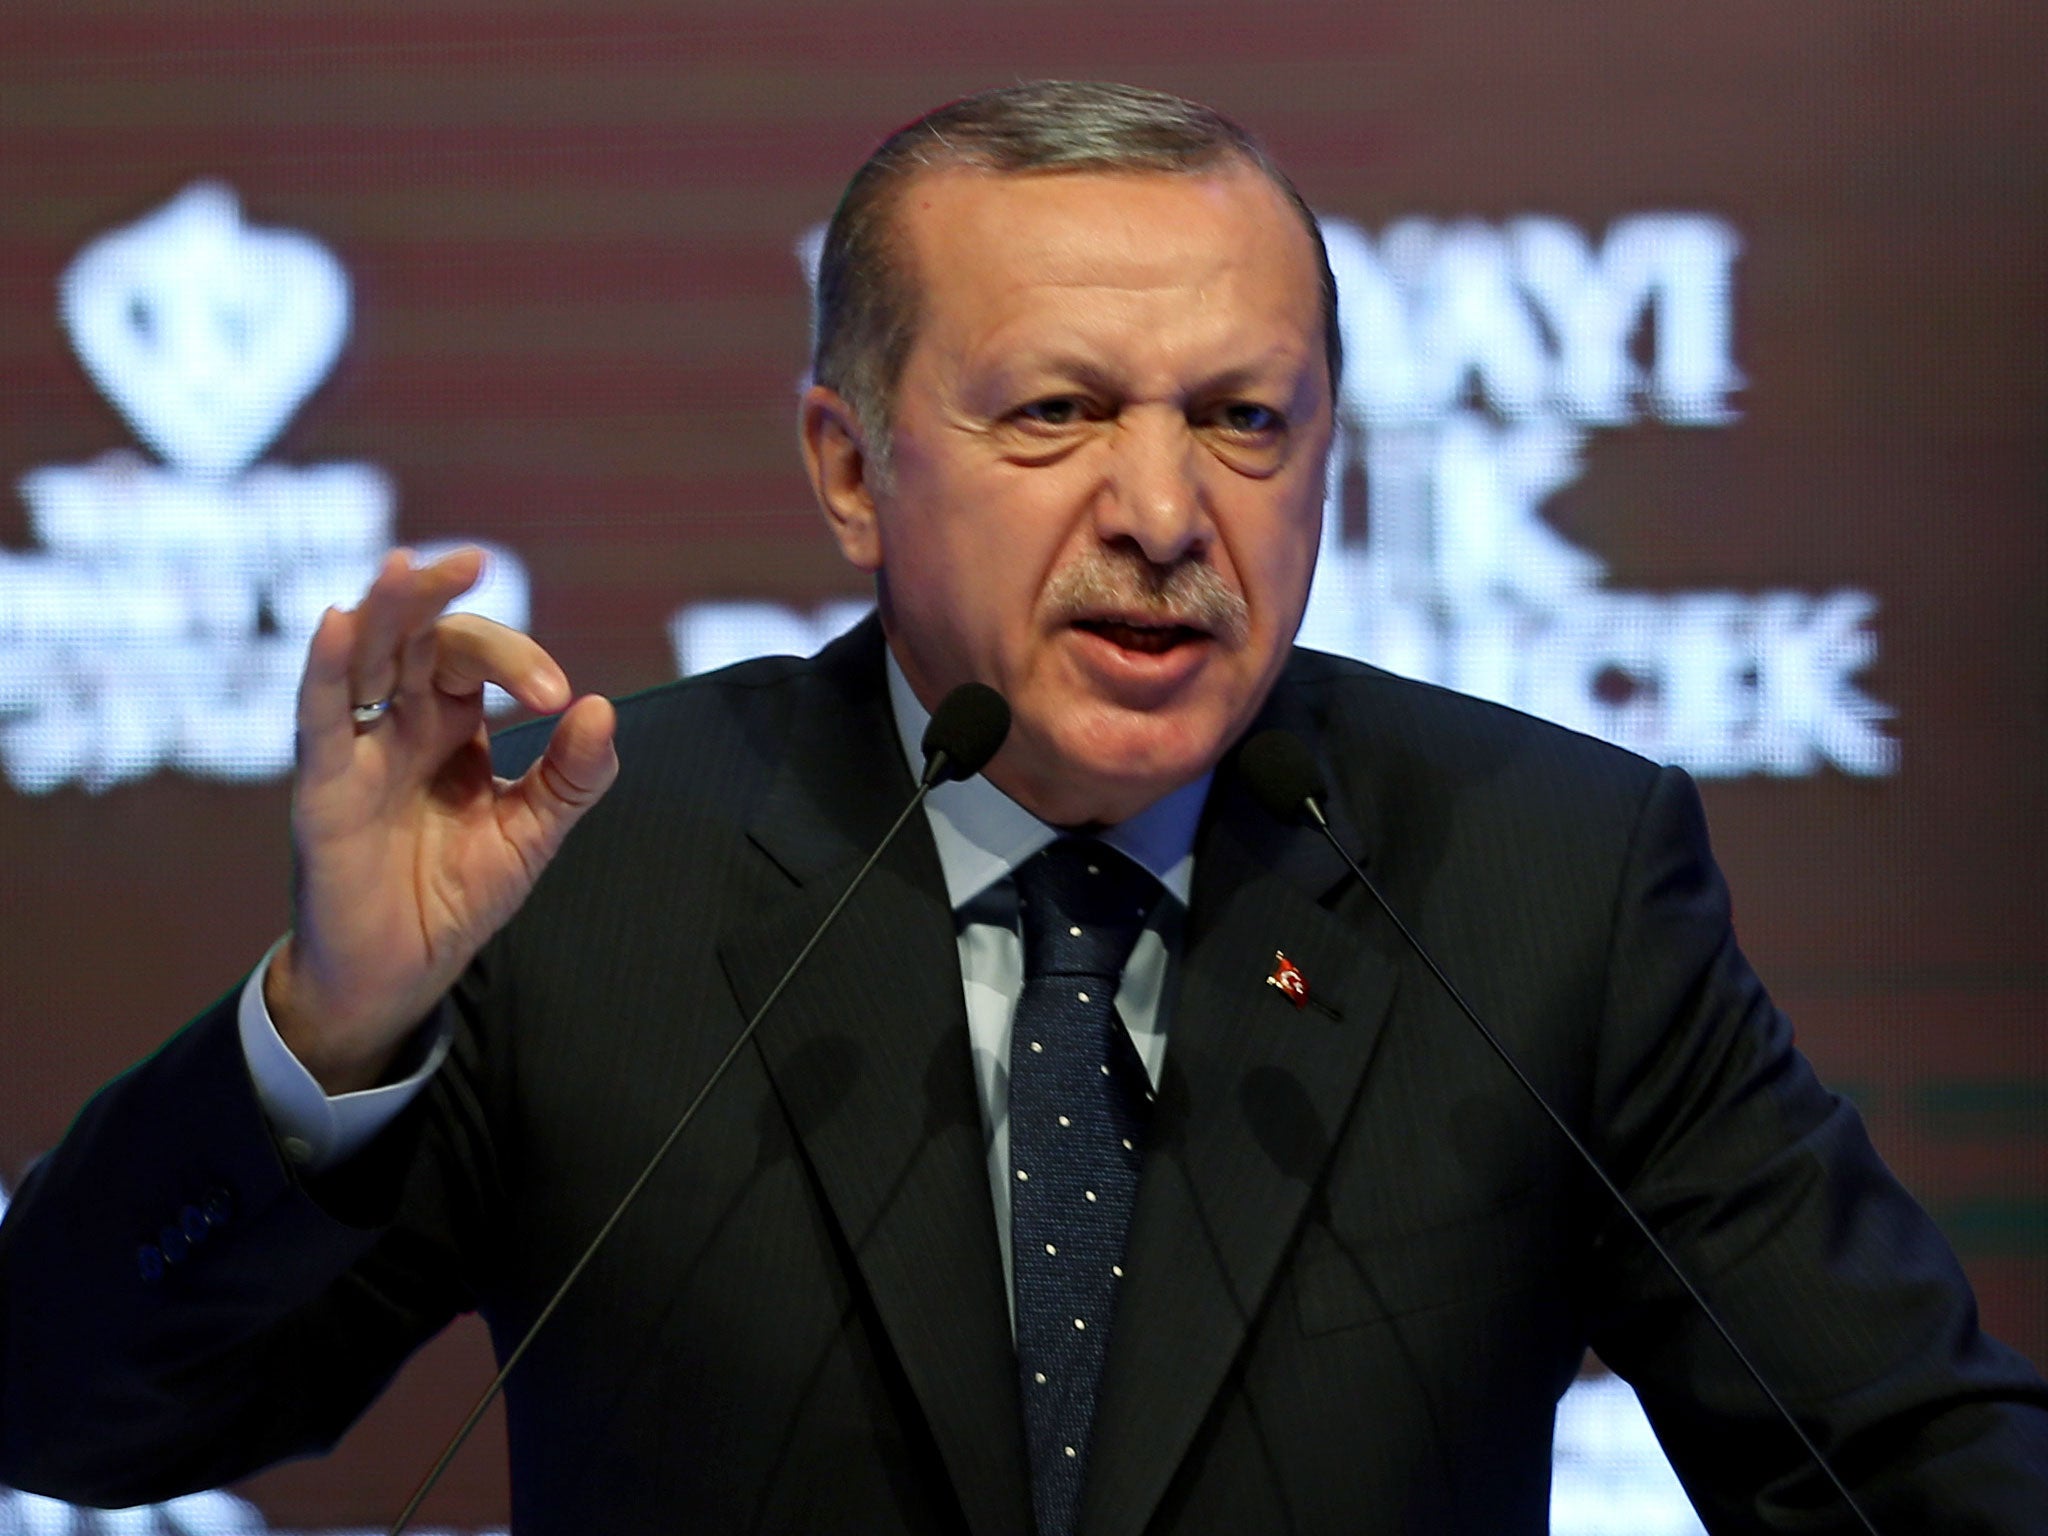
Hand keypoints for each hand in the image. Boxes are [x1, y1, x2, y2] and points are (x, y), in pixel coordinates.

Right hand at [265, 547, 618, 1092]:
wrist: (400, 974)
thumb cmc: (455, 896)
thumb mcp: (532, 833)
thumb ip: (571, 776)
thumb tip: (601, 708)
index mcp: (449, 725)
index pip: (473, 659)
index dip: (515, 662)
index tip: (557, 700)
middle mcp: (398, 724)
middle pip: (415, 638)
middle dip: (443, 601)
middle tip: (476, 560)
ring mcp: (356, 752)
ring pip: (362, 658)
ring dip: (383, 609)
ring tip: (406, 564)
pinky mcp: (323, 790)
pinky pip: (319, 720)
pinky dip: (324, 669)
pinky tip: (335, 623)